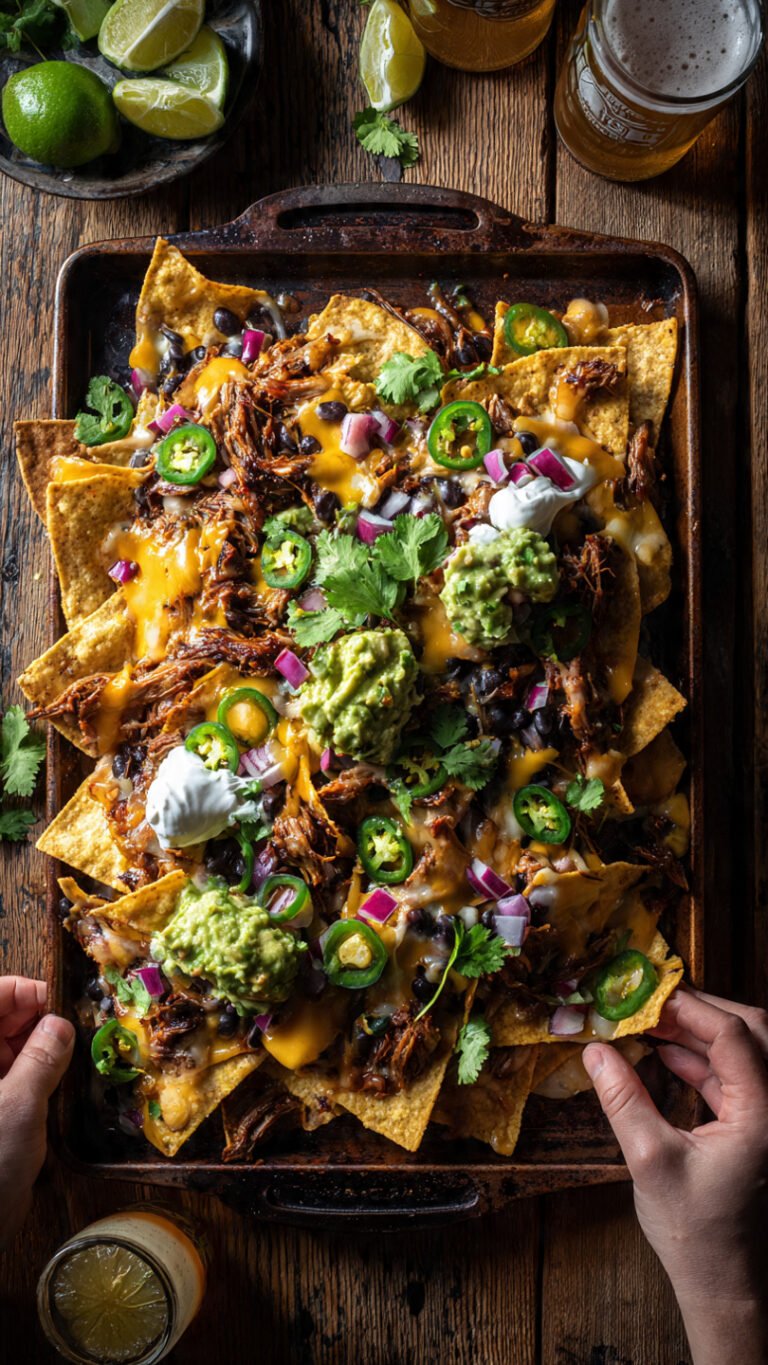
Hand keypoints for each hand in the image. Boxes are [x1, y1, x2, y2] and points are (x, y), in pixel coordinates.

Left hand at [0, 976, 73, 1249]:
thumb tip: (60, 1024)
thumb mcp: (19, 1106)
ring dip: (42, 1049)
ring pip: (11, 1050)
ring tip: (75, 1058)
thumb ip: (42, 1057)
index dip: (26, 992)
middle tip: (78, 1032)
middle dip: (38, 1020)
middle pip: (2, 1021)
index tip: (62, 1006)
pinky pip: (15, 1079)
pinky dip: (37, 1076)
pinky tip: (62, 1086)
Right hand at [583, 988, 767, 1364]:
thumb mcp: (649, 1159)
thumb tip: (594, 1051)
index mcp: (763, 1115)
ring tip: (651, 1022)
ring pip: (742, 1052)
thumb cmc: (694, 1232)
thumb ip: (622, 1099)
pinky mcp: (754, 1128)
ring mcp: (767, 1118)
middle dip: (701, 1011)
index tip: (650, 999)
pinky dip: (702, 1059)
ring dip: (699, 1033)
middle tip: (653, 1002)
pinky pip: (733, 1077)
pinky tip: (666, 1053)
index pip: (735, 1036)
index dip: (692, 1009)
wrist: (723, 1283)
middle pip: (751, 1032)